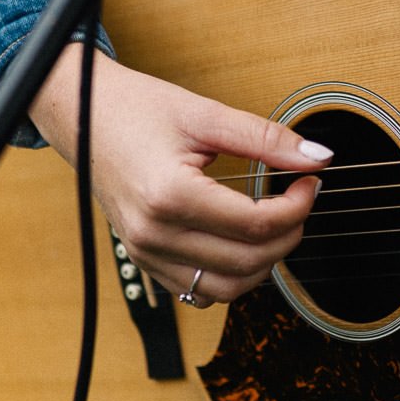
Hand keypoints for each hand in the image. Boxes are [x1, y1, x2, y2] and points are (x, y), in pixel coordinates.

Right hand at [29, 44, 332, 305]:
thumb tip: (318, 157)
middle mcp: (154, 233)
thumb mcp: (206, 115)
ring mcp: (145, 252)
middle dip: (289, 235)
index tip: (310, 183)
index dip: (298, 207)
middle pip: (248, 262)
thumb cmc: (135, 109)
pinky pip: (198, 291)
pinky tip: (242, 243)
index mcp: (170, 196)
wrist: (81, 115)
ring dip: (263, 263)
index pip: (256, 225)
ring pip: (226, 289)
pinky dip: (230, 276)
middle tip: (299, 201)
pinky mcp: (143, 259)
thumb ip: (266, 139)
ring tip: (276, 225)